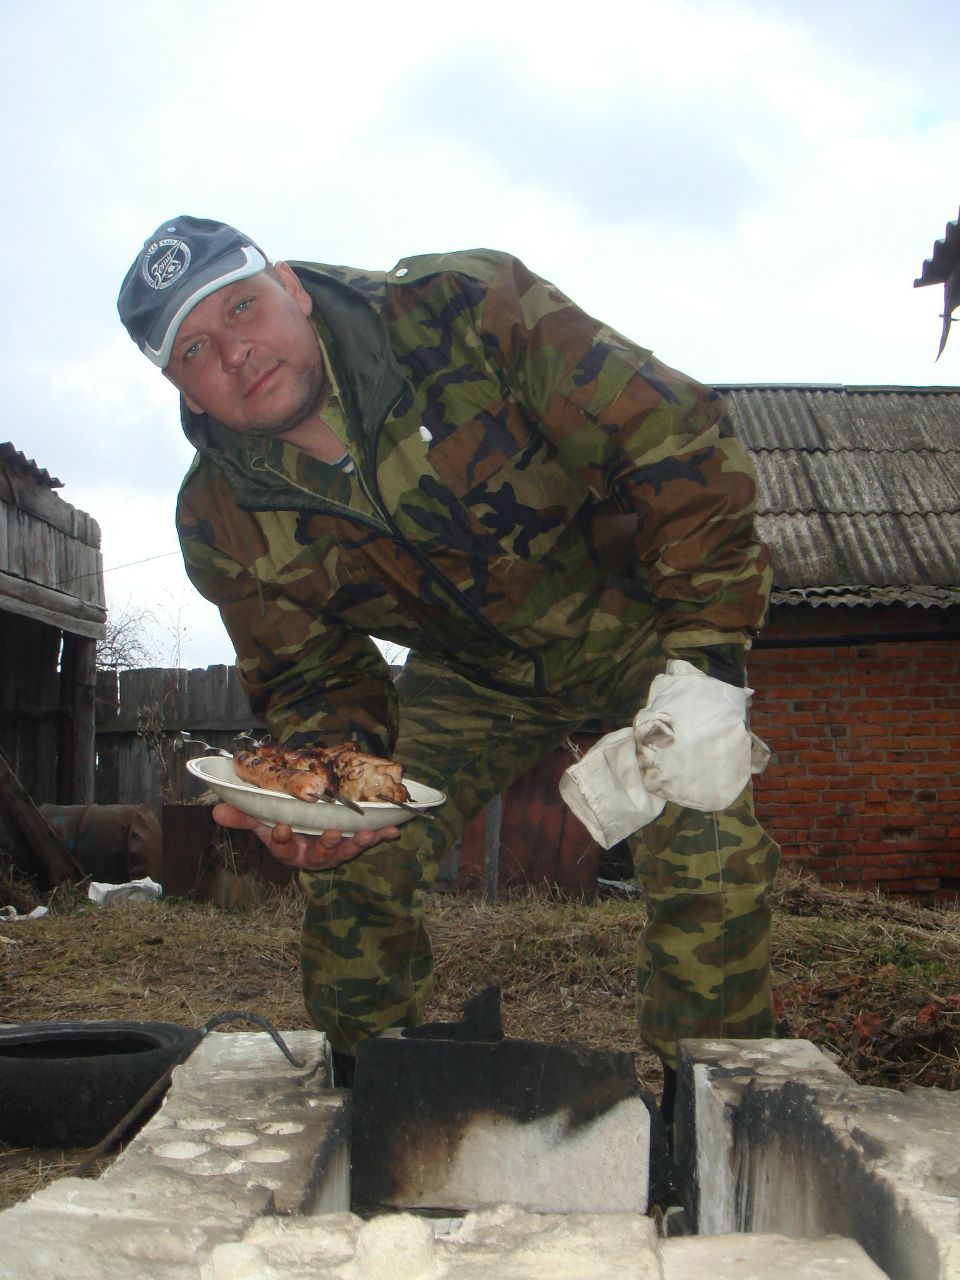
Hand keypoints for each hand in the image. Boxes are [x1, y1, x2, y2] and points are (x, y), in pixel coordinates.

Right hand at [211, 803, 401, 870]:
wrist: (309, 826)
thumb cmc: (284, 823)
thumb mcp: (263, 820)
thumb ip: (244, 815)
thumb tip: (216, 809)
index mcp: (288, 848)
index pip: (282, 846)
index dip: (282, 838)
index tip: (282, 827)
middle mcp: (311, 854)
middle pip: (317, 854)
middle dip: (325, 845)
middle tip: (331, 835)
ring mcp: (333, 851)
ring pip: (344, 851)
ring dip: (356, 843)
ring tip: (365, 835)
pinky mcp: (352, 844)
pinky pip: (367, 840)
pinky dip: (380, 835)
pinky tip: (393, 829)